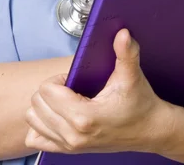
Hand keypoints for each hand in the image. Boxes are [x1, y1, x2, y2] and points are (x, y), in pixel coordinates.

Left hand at [25, 28, 173, 154]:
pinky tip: (57, 115)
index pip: (46, 91)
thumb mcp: (132, 76)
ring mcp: (69, 146)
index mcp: (83, 117)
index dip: (59, 79)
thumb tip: (122, 33)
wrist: (150, 130)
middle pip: (36, 105)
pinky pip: (35, 140)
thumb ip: (126, 52)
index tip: (75, 80)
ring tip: (65, 100)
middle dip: (51, 90)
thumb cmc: (140, 103)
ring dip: (44, 106)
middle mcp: (72, 135)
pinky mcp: (68, 151)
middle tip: (72, 88)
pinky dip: (41, 125)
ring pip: (33, 121)